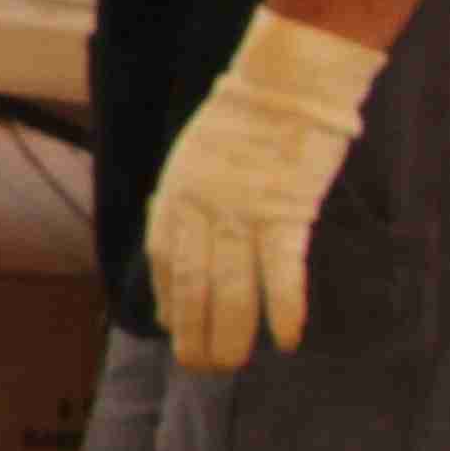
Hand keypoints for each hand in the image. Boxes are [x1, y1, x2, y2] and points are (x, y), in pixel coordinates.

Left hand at [147, 8, 390, 371]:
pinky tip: (287, 338)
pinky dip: (283, 308)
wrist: (287, 82)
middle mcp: (199, 208)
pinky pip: (280, 271)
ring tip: (233, 365)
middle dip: (194, 333)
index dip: (168, 301)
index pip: (162, 261)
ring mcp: (240, 211)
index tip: (174, 330)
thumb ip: (191, 202)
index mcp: (175, 193)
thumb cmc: (248, 119)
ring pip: (230, 288)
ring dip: (230, 333)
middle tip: (203, 368)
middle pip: (191, 285)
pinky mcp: (284, 212)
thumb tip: (192, 249)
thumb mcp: (197, 158)